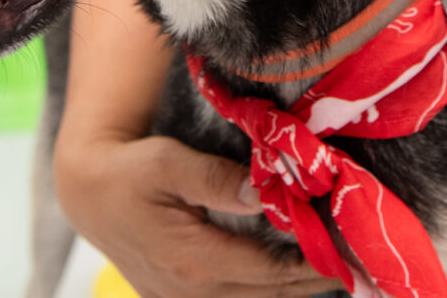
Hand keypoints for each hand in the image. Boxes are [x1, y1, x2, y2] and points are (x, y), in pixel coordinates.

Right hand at [55, 133, 342, 297]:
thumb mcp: (167, 162)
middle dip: (314, 283)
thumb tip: (263, 192)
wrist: (88, 193)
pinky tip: (288, 281)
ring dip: (292, 292)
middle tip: (357, 269)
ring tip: (332, 275)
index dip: (314, 266)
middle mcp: (191, 292)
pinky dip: (265, 294)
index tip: (348, 254)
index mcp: (195, 261)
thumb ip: (214, 177)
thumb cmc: (129, 171)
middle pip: (269, 296)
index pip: (271, 272)